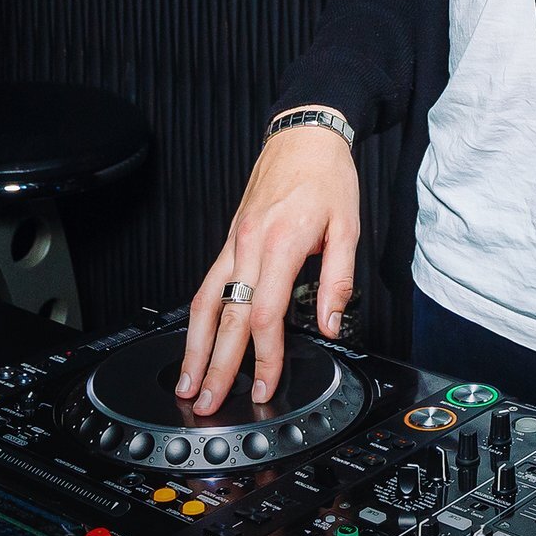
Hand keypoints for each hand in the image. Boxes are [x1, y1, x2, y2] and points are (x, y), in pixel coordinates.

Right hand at [175, 113, 359, 414]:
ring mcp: (234, 241)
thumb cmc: (327, 175)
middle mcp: (249, 244)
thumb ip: (338, 280)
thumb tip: (331, 324)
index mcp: (280, 244)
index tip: (266, 385)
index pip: (264, 315)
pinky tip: (195, 336)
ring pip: (205, 301)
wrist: (305, 133)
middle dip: (215, 366)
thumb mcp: (348, 226)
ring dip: (193, 345)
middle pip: (226, 317)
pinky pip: (208, 281)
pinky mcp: (231, 237)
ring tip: (187, 379)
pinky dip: (198, 315)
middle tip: (204, 401)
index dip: (265, 357)